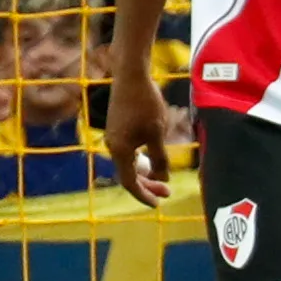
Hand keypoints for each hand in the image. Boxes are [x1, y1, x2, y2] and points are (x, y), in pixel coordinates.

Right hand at [106, 69, 170, 205]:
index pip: (130, 182)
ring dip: (146, 173)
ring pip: (129, 164)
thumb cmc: (146, 103)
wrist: (131, 76)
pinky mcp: (117, 129)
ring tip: (164, 179)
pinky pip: (128, 153)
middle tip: (168, 192)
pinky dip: (141, 161)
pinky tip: (153, 160)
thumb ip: (160, 157)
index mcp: (120, 150)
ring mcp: (113, 137)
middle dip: (148, 185)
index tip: (158, 204)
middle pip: (129, 175)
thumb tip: (163, 178)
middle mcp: (112, 146)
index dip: (144, 195)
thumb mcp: (158, 132)